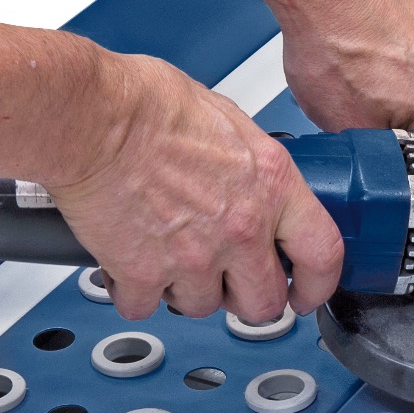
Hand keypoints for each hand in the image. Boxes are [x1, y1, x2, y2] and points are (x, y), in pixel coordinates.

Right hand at [44, 53, 343, 322]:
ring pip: (203, 307)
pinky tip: (128, 267)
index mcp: (273, 187)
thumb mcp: (230, 121)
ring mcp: (194, 256)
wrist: (91, 116)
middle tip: (231, 285)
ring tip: (169, 260)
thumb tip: (252, 182)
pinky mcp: (144, 272)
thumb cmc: (148, 105)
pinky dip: (134, 293)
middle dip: (247, 299)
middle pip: (264, 302)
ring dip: (187, 291)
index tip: (305, 294)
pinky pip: (145, 306)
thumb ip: (251, 167)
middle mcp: (241, 229)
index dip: (318, 285)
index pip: (322, 254)